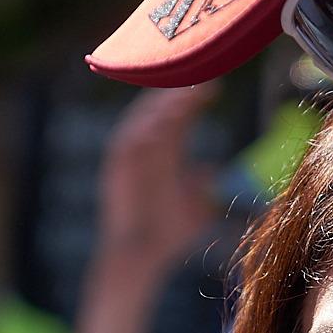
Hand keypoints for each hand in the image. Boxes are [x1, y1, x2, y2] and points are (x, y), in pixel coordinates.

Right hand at [96, 84, 219, 282]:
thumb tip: (212, 168)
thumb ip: (202, 184)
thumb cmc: (169, 233)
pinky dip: (143, 128)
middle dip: (177, 94)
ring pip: (142, 121)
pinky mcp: (116, 170)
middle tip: (199, 75)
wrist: (142, 257)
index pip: (179, 118)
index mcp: (162, 154)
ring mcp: (128, 159)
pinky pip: (128, 142)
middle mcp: (144, 151)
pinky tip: (162, 118)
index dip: (194, 101)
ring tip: (183, 92)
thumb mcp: (196, 204)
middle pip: (159, 112)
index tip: (216, 86)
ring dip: (162, 106)